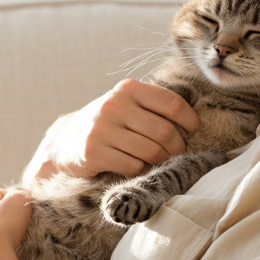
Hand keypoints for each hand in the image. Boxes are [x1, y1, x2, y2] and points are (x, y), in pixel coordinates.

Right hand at [24, 79, 199, 182]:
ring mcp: (101, 129)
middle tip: (177, 154)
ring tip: (159, 162)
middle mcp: (114, 105)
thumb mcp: (126, 104)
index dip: (189, 120)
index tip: (192, 131)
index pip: (172, 103)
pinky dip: (140, 170)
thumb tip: (195, 119)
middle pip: (165, 132)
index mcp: (127, 89)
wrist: (64, 142)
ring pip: (151, 152)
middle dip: (177, 148)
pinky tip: (134, 166)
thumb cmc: (107, 124)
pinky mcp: (93, 152)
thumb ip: (153, 106)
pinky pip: (133, 165)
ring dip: (160, 161)